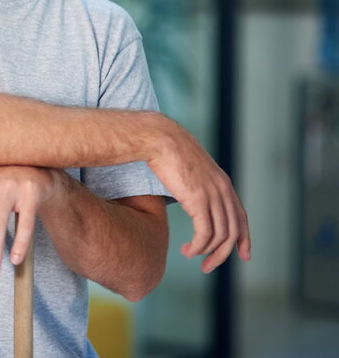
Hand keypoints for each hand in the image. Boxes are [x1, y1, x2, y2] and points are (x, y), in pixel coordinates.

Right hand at [148, 120, 250, 272]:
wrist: (161, 139)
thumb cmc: (169, 152)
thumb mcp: (191, 169)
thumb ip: (197, 183)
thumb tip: (191, 193)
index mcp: (223, 183)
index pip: (241, 216)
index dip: (244, 238)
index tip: (243, 255)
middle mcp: (223, 190)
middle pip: (232, 232)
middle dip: (222, 254)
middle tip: (207, 266)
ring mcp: (212, 195)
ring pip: (220, 236)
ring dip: (207, 252)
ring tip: (191, 256)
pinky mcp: (198, 200)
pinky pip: (204, 233)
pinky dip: (198, 246)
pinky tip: (188, 250)